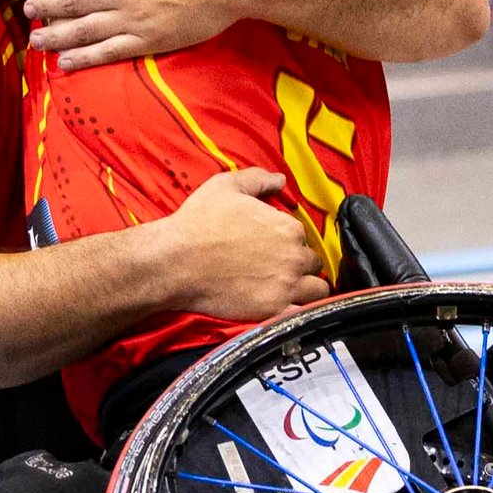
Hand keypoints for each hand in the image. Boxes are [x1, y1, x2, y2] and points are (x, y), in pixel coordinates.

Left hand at [26, 0, 232, 69]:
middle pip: (70, 2)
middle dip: (45, 7)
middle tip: (26, 11)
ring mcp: (133, 18)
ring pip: (83, 30)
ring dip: (56, 36)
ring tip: (36, 41)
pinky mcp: (150, 40)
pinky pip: (109, 52)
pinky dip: (84, 59)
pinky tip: (66, 62)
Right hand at [162, 169, 328, 321]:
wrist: (175, 261)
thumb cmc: (198, 223)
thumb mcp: (226, 186)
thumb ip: (259, 179)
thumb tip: (279, 180)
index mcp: (287, 226)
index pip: (302, 236)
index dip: (287, 240)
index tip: (270, 246)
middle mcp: (294, 255)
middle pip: (312, 262)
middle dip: (297, 264)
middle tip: (275, 267)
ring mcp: (286, 285)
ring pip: (316, 290)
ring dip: (305, 288)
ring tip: (285, 288)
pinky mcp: (275, 309)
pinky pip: (303, 314)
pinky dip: (297, 310)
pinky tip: (283, 306)